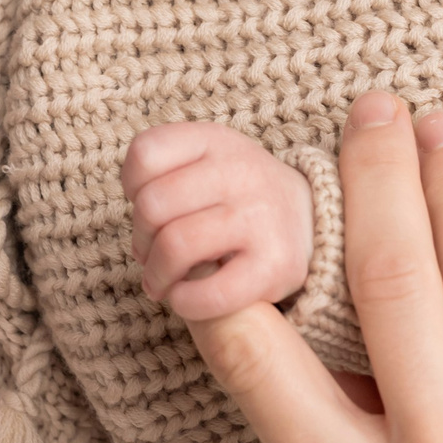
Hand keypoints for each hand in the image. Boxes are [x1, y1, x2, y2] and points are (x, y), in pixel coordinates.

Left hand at [120, 122, 314, 318]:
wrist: (310, 218)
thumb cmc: (238, 195)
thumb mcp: (207, 161)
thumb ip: (163, 176)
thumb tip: (140, 241)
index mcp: (216, 140)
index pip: (145, 153)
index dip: (132, 187)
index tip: (147, 205)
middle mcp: (241, 171)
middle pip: (152, 205)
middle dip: (141, 239)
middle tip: (151, 254)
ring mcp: (260, 216)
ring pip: (175, 246)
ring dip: (157, 275)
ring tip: (163, 281)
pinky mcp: (276, 265)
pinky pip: (211, 293)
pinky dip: (186, 302)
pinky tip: (185, 298)